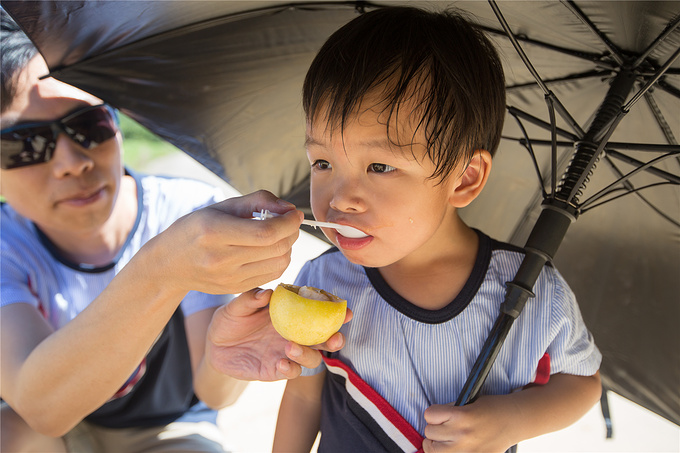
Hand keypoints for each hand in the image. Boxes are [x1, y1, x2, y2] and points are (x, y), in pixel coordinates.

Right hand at [154, 190, 302, 294]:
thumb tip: (289, 208)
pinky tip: (270, 249)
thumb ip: (259, 201)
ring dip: (288, 247)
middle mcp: (221, 259)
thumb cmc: (197, 228)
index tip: (294, 213)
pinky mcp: (235, 288)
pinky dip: (279, 260)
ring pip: (278, 264)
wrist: (170, 263)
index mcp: (214, 232)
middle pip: (276, 249)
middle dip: (291, 232)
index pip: (265, 233)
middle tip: (289, 222)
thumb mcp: (222, 206)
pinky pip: (271, 275)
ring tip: (279, 235)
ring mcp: (228, 278)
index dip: (288, 223)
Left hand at [206, 288, 349, 380]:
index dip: (336, 313)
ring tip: (290, 346)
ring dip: (308, 354)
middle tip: (335, 339)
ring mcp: (287, 353)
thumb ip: (250, 298)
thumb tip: (267, 293)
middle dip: (335, 340)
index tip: (347, 312)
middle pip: (324, 339)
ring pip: (311, 358)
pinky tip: (281, 362)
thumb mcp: (236, 306)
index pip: (319, 312)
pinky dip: (290, 369)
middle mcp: (294, 334)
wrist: (213, 346)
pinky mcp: (275, 370)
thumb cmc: (229, 319)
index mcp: (291, 314)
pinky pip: (291, 372)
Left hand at [422, 396, 512, 452]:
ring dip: (437, 444)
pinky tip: (454, 448)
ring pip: (434, 450)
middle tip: (444, 428)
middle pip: (430, 433)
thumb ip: (450, 411)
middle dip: (435, 429)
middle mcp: (462, 434)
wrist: (515, 421)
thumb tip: (433, 419)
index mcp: (461, 415)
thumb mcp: (468, 403)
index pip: (430, 415)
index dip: (433, 414)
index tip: (439, 415)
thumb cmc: (493, 409)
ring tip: (445, 441)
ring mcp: (467, 450)